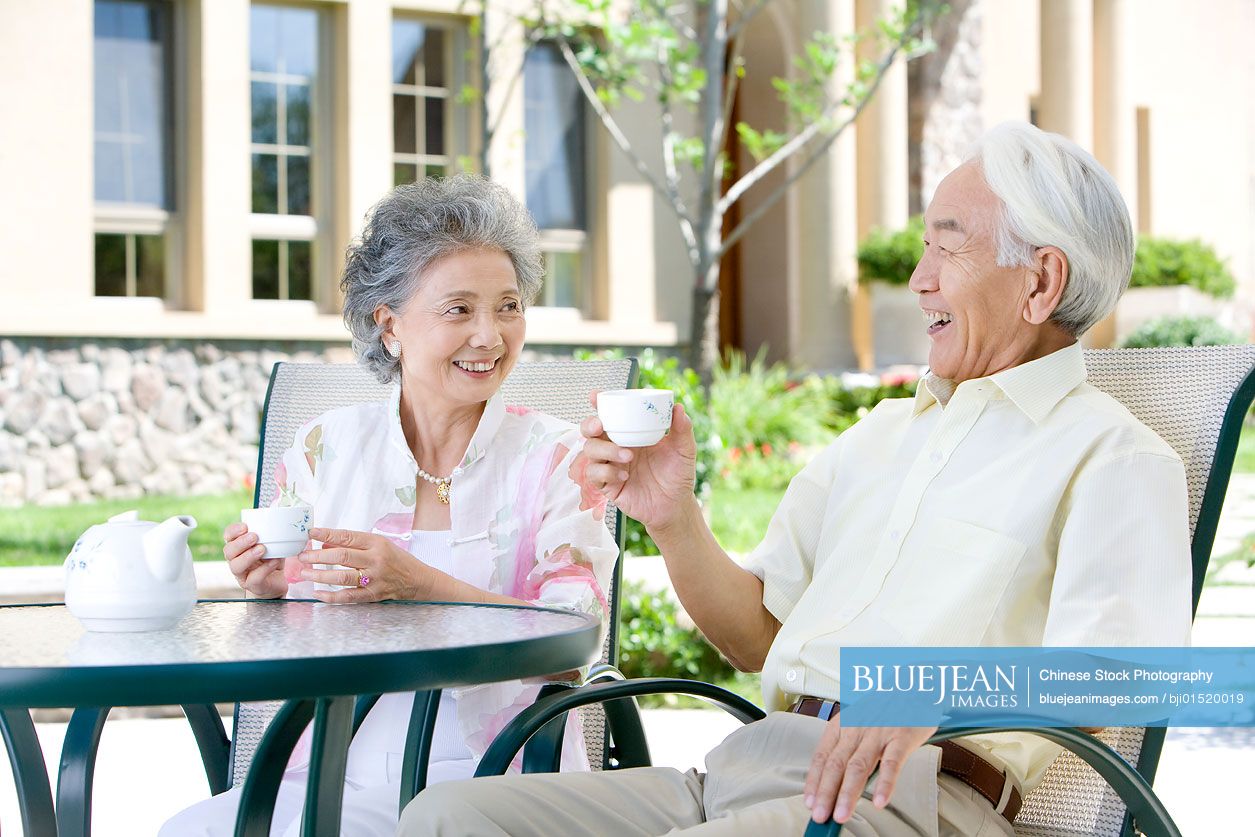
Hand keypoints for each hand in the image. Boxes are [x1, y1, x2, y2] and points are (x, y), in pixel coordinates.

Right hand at [223, 522, 287, 598]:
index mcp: (238, 548)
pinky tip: (274, 562)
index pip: (228, 537)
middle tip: (254, 537)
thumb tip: (279, 522)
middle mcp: (236, 561)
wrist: (277, 583)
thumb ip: (270, 536)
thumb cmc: (271, 560)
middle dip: (240, 543)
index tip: (245, 526)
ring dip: (248, 556)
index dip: (233, 531)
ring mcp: (242, 575)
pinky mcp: (252, 586)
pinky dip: (264, 569)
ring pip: (236, 566)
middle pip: (228, 551)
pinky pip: (254, 578)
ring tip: (262, 549)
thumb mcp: (272, 545)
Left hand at [295, 527, 445, 602]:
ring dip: (320, 575)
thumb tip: (325, 545)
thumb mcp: (379, 544)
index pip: (347, 537)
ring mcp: (374, 579)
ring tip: (304, 573)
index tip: (310, 533)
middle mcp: (376, 560)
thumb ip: (354, 544)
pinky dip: (331, 597)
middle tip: (302, 555)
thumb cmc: (397, 560)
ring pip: (342, 577)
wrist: (418, 580)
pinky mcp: (373, 595)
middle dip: (318, 556)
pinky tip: (317, 594)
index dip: (326, 534)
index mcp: (377, 543)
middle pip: (342, 556)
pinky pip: (348, 597)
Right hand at [578, 395, 697, 532]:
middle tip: (600, 426)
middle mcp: (616, 447)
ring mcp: (609, 466)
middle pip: (589, 431)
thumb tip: (678, 408)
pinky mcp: (607, 486)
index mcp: (630, 434)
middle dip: (589, 425)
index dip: (597, 404)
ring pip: (589, 451)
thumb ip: (683, 429)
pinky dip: (607, 472)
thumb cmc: (678, 475)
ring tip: (628, 456)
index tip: (594, 396)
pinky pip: (595, 475)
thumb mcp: (684, 450)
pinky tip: (625, 475)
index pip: (609, 415)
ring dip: (605, 450)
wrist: (676, 505)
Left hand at [803, 717, 936, 823]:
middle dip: (826, 793)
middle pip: (836, 764)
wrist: (914, 685)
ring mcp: (878, 733)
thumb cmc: (884, 708)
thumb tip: (835, 784)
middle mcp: (856, 728)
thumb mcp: (858, 722)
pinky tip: (879, 801)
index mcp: (842, 725)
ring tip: (841, 815)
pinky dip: (885, 783)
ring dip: (848, 793)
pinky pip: (891, 763)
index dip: (814, 781)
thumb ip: (847, 749)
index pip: (822, 756)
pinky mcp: (901, 737)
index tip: (809, 802)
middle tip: (820, 816)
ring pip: (859, 766)